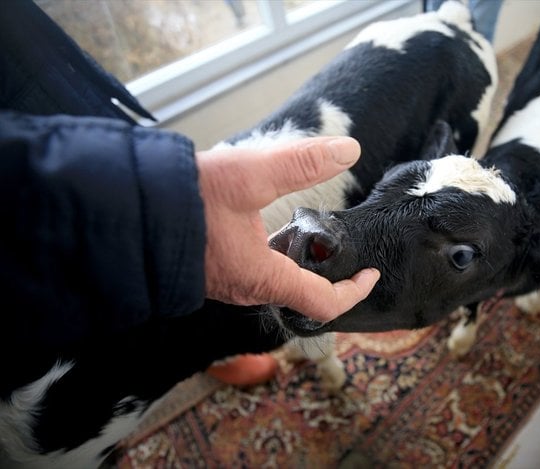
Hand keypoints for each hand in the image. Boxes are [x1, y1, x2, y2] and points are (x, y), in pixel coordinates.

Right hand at [196, 136, 379, 321]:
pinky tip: (263, 226)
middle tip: (343, 251)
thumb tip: (347, 151)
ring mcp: (225, 283)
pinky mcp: (209, 270)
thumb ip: (300, 163)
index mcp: (262, 277)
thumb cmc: (180, 200)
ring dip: (297, 264)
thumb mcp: (248, 175)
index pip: (323, 303)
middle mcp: (245, 289)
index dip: (354, 291)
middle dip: (327, 276)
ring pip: (274, 281)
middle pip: (301, 294)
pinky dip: (271, 256)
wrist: (120, 210)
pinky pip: (251, 271)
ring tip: (309, 235)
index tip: (370, 273)